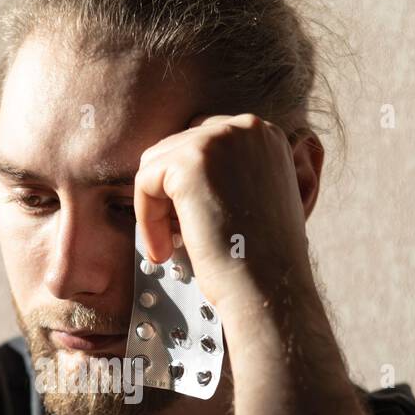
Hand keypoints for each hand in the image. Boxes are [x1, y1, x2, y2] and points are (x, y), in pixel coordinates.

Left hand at [133, 114, 316, 332]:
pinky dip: (147, 219)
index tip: (192, 223)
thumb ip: (230, 174)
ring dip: (157, 207)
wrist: (269, 287)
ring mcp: (218, 139)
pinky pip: (145, 182)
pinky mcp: (189, 162)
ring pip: (157, 164)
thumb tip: (185, 176)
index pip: (204, 140)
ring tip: (172, 246)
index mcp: (265, 134)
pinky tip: (165, 250)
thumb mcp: (259, 198)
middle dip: (170, 195)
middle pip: (177, 147)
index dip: (189, 185)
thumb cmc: (263, 257)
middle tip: (179, 238)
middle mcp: (246, 127)